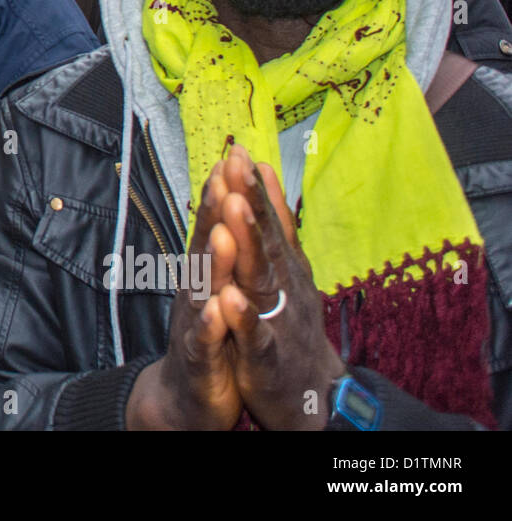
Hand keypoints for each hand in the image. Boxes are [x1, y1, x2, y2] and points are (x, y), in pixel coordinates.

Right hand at [126, 160, 241, 429]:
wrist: (189, 393)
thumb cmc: (212, 334)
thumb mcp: (223, 284)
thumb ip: (226, 243)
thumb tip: (231, 195)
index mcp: (208, 271)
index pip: (216, 224)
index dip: (224, 191)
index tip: (234, 154)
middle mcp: (196, 288)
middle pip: (205, 244)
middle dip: (214, 210)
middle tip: (222, 174)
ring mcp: (195, 320)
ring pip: (203, 287)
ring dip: (211, 259)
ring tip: (222, 231)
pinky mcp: (200, 357)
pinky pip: (205, 339)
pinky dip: (211, 324)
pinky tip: (218, 309)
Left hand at [209, 145, 343, 429]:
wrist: (312, 392)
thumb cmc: (291, 321)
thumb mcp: (287, 266)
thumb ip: (275, 220)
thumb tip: (264, 168)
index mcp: (282, 265)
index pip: (266, 220)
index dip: (252, 186)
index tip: (236, 150)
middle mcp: (283, 286)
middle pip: (266, 240)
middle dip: (250, 203)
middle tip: (235, 166)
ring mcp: (277, 320)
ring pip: (261, 279)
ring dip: (247, 245)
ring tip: (232, 210)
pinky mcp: (268, 357)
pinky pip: (254, 336)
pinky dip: (242, 318)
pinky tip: (228, 298)